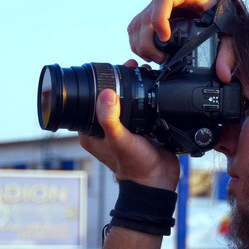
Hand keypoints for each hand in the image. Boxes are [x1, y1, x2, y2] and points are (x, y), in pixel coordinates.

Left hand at [79, 61, 179, 190]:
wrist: (158, 181)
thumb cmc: (135, 167)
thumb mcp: (119, 140)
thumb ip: (110, 118)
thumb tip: (105, 93)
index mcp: (91, 132)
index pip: (90, 99)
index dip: (100, 82)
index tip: (115, 70)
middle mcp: (105, 130)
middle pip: (109, 97)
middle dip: (120, 81)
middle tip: (132, 68)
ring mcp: (123, 130)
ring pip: (126, 102)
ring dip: (134, 88)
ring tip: (144, 73)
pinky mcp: (140, 131)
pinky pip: (140, 110)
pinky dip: (146, 99)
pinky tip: (154, 89)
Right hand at [127, 0, 235, 82]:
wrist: (215, 7)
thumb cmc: (221, 16)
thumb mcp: (227, 32)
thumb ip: (227, 53)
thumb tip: (224, 74)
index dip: (159, 18)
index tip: (164, 38)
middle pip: (146, 17)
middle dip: (149, 43)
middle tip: (161, 59)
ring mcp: (157, 3)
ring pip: (137, 24)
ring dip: (141, 46)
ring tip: (157, 59)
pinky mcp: (150, 13)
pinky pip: (135, 28)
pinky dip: (138, 44)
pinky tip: (150, 55)